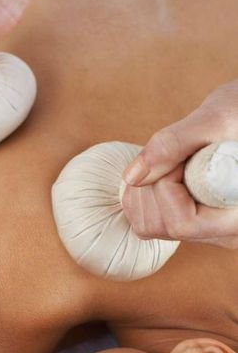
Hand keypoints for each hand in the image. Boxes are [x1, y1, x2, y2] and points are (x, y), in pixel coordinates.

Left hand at [121, 79, 237, 248]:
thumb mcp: (217, 118)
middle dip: (154, 183)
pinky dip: (142, 191)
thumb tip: (131, 177)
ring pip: (145, 225)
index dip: (168, 186)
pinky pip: (142, 219)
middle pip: (159, 226)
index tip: (185, 156)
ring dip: (146, 186)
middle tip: (181, 156)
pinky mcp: (183, 225)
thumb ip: (173, 144)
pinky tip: (168, 171)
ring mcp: (201, 233)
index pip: (182, 224)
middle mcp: (221, 234)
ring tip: (179, 163)